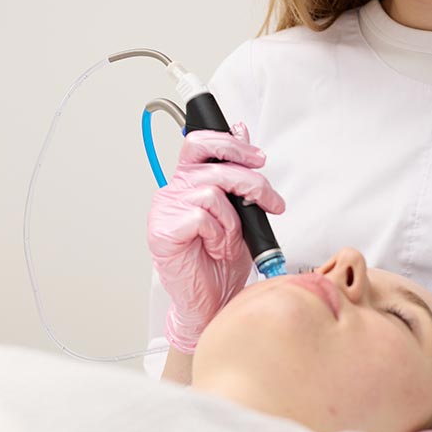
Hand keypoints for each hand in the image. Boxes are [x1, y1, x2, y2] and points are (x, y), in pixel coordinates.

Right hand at [147, 123, 284, 353]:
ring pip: (211, 191)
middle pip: (213, 163)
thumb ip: (238, 173)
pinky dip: (218, 235)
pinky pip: (202, 218)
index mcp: (189, 181)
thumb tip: (241, 129)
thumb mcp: (240, 212)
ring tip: (229, 241)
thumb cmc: (221, 262)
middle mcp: (174, 191)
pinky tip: (214, 249)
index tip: (258, 158)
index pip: (200, 143)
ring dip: (233, 220)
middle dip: (250, 180)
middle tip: (268, 201)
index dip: (230, 143)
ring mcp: (165, 210)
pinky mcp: (162, 231)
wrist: (211, 303)